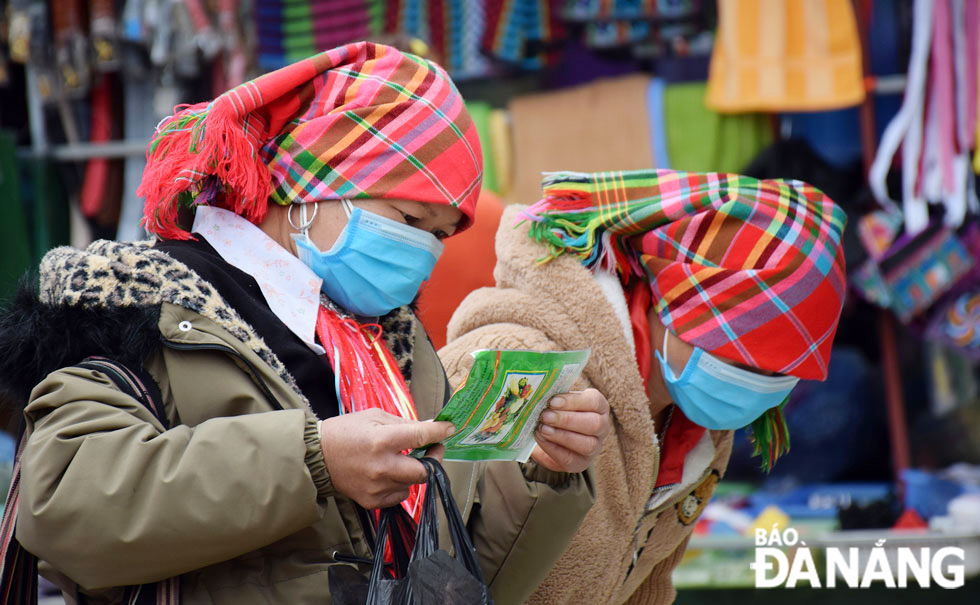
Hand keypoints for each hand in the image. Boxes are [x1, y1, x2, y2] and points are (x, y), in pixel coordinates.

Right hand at [319, 409, 453, 508]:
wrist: (317, 456)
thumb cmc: (346, 431)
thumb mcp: (374, 417)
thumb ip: (404, 423)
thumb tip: (430, 427)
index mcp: (381, 441)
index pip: (419, 437)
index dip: (438, 432)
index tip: (448, 429)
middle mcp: (381, 467)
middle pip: (423, 471)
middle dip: (433, 459)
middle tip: (432, 448)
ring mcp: (376, 487)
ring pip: (412, 485)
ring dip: (413, 472)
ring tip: (400, 460)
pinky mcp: (371, 501)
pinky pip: (399, 495)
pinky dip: (400, 484)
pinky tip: (388, 473)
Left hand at [531, 388, 610, 473]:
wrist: (549, 436)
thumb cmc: (556, 411)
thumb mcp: (558, 399)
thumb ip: (555, 391)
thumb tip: (546, 382)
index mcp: (599, 406)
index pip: (594, 401)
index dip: (574, 401)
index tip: (553, 401)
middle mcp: (602, 427)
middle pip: (593, 424)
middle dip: (567, 420)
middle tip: (544, 416)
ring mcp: (594, 447)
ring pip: (587, 444)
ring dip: (561, 436)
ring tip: (542, 428)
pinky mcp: (581, 463)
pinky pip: (570, 459)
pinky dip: (552, 448)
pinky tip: (540, 438)